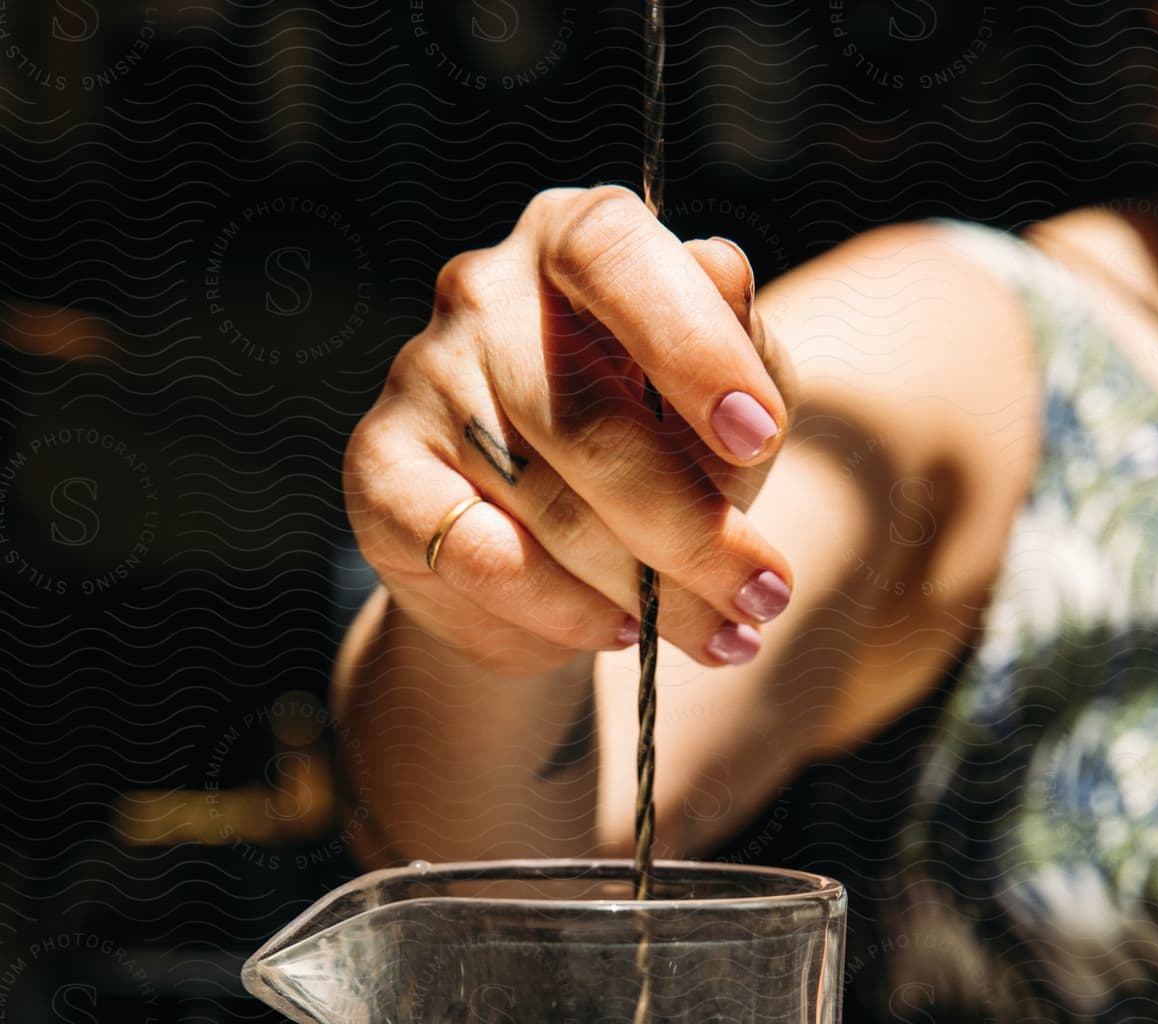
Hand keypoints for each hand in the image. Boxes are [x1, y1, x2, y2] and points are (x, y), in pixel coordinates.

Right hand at [344, 185, 793, 675]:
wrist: (545, 567)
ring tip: (719, 635)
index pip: (616, 255)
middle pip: (591, 418)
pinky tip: (620, 629)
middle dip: (695, 529)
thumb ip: (738, 344)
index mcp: (572, 242)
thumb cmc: (653, 455)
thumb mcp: (723, 401)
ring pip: (548, 503)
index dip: (691, 345)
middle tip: (764, 597)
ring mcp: (420, 378)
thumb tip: (723, 272)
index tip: (758, 435)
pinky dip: (566, 609)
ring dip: (648, 589)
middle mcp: (483, 292)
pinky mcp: (380, 471)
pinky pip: (483, 556)